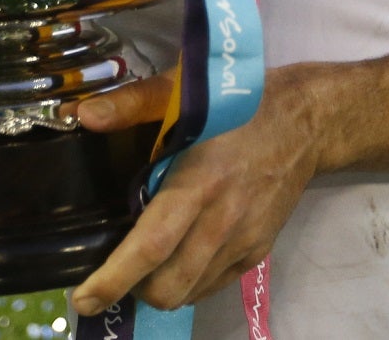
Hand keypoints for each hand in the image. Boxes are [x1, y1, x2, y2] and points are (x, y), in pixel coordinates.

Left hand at [68, 64, 327, 316]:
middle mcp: (223, 220)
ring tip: (146, 265)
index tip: (84, 298)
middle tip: (113, 272)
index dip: (115, 277)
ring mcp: (243, 240)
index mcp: (199, 181)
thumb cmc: (238, 104)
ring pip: (189, 292)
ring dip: (160, 289)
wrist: (306, 121)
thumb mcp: (184, 90)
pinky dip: (188, 282)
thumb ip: (132, 104)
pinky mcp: (258, 249)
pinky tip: (179, 256)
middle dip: (132, 290)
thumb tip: (83, 116)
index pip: (153, 244)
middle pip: (169, 285)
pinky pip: (212, 285)